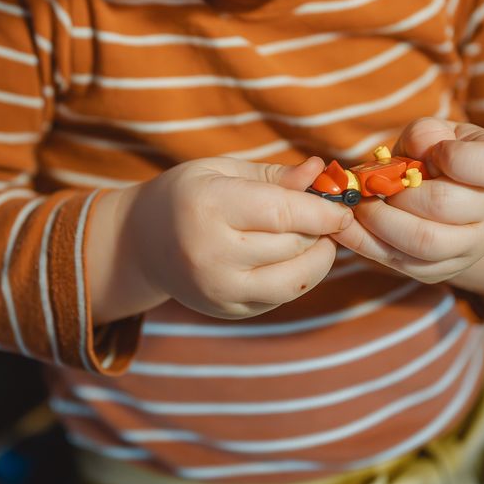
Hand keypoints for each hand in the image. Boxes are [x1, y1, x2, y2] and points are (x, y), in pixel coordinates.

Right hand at [97, 157, 354, 320]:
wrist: (140, 243)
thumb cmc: (187, 196)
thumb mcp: (222, 172)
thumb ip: (274, 176)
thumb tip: (321, 172)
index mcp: (209, 207)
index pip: (282, 212)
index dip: (323, 211)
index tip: (343, 207)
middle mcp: (211, 253)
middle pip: (293, 245)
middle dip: (319, 230)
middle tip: (324, 215)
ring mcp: (218, 289)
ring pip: (294, 280)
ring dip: (316, 258)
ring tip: (313, 238)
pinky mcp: (227, 311)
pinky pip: (280, 298)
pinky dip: (296, 277)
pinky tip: (289, 258)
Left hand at [332, 118, 483, 287]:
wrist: (455, 193)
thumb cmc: (442, 153)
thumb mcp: (438, 132)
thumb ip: (425, 133)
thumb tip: (414, 148)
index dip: (451, 156)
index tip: (431, 152)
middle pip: (441, 207)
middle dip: (395, 193)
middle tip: (368, 183)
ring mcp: (471, 247)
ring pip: (422, 244)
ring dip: (377, 222)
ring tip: (357, 204)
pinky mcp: (441, 270)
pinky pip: (402, 263)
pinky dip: (366, 244)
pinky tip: (346, 226)